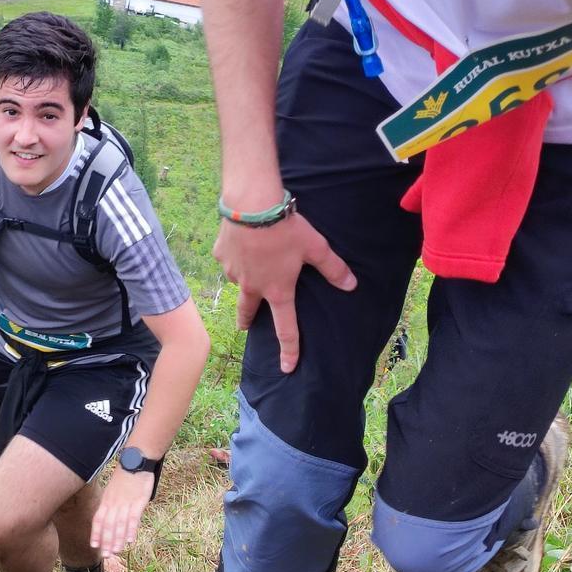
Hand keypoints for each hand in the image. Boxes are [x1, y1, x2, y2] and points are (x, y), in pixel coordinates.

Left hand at [89, 469, 153, 557]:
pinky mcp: (138, 501)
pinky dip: (131, 529)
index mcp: (107, 500)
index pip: (98, 520)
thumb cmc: (126, 475)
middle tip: (106, 556)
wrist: (135, 459)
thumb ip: (111, 502)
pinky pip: (133, 518)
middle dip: (107, 541)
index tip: (94, 546)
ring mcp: (125, 502)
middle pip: (108, 525)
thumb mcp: (113, 488)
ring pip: (120, 524)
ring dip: (118, 539)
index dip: (96, 533)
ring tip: (117, 551)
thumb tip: (111, 515)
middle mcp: (113, 503)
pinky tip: (131, 539)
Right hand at [212, 213, 355, 372]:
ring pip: (239, 280)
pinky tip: (241, 241)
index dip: (289, 350)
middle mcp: (252, 286)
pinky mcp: (221, 253)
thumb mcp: (316, 247)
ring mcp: (233, 271)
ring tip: (251, 262)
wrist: (251, 204)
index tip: (287, 368)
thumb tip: (351, 285)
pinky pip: (228, 258)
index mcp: (278, 290)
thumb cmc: (286, 228)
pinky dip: (235, 254)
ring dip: (244, 277)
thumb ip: (333, 268)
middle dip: (247, 321)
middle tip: (245, 326)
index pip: (286, 329)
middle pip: (247, 312)